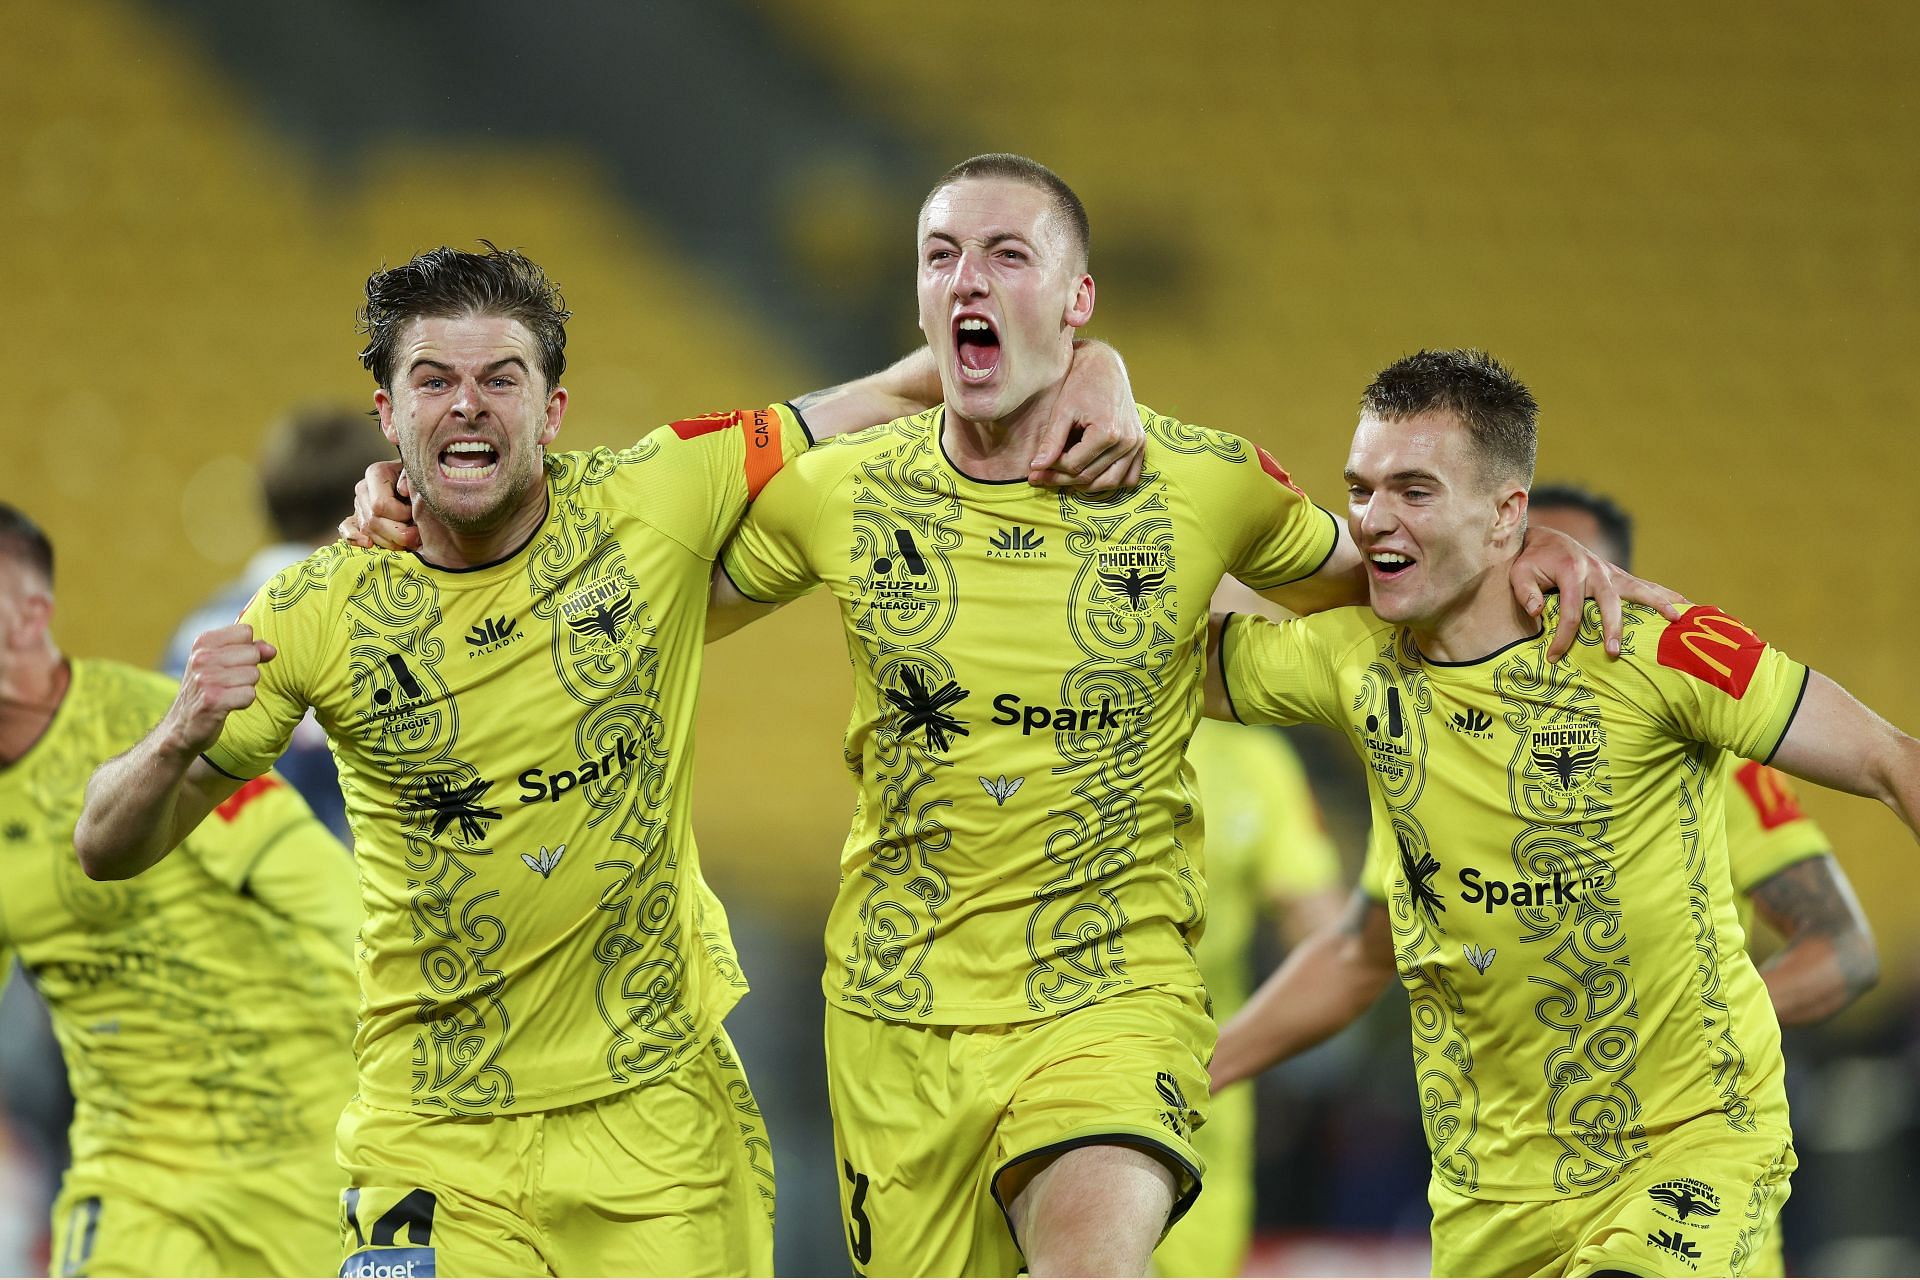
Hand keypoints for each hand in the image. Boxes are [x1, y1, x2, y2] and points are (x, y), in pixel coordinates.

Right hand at [165, 624, 275, 754]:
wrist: (183, 726)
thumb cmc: (208, 689)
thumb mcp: (222, 662)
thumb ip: (249, 648)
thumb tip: (271, 649)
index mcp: (203, 642)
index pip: (245, 632)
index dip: (247, 649)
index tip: (232, 663)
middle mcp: (201, 658)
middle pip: (253, 653)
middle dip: (248, 670)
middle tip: (228, 683)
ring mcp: (205, 679)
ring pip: (253, 675)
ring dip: (245, 687)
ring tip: (227, 693)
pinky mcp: (212, 700)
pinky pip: (249, 694)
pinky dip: (243, 702)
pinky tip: (227, 705)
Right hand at [337, 461, 418, 550]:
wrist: (416, 483)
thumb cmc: (419, 479)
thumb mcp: (419, 474)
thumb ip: (410, 479)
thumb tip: (402, 490)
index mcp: (376, 473)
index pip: (380, 505)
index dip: (401, 516)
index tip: (417, 515)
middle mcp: (363, 488)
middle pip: (373, 520)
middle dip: (397, 534)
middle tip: (417, 537)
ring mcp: (358, 503)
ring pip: (366, 529)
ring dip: (389, 541)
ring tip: (409, 541)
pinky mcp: (356, 516)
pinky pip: (346, 528)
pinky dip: (354, 538)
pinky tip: (367, 544)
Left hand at [1027, 340, 1143, 491]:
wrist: (1105, 365)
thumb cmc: (1081, 382)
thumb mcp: (1062, 410)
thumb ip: (1051, 442)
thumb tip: (1036, 468)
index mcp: (1108, 432)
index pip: (1074, 465)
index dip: (1052, 469)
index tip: (1034, 468)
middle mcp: (1126, 441)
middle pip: (1090, 477)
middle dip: (1062, 479)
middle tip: (1040, 478)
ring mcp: (1136, 444)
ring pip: (1109, 482)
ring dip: (1084, 485)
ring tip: (1062, 478)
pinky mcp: (1140, 443)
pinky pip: (1129, 476)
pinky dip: (1110, 480)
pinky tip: (1090, 476)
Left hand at [1510, 526, 1684, 659]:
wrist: (1546, 538)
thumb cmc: (1531, 560)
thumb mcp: (1519, 573)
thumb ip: (1525, 592)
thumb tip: (1537, 611)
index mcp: (1571, 571)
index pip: (1570, 610)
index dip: (1563, 637)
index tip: (1554, 657)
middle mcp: (1596, 570)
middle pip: (1609, 602)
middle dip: (1612, 627)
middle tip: (1614, 652)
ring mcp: (1611, 572)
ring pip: (1638, 589)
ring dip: (1658, 604)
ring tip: (1678, 620)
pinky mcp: (1618, 575)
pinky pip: (1644, 585)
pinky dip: (1664, 594)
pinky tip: (1686, 605)